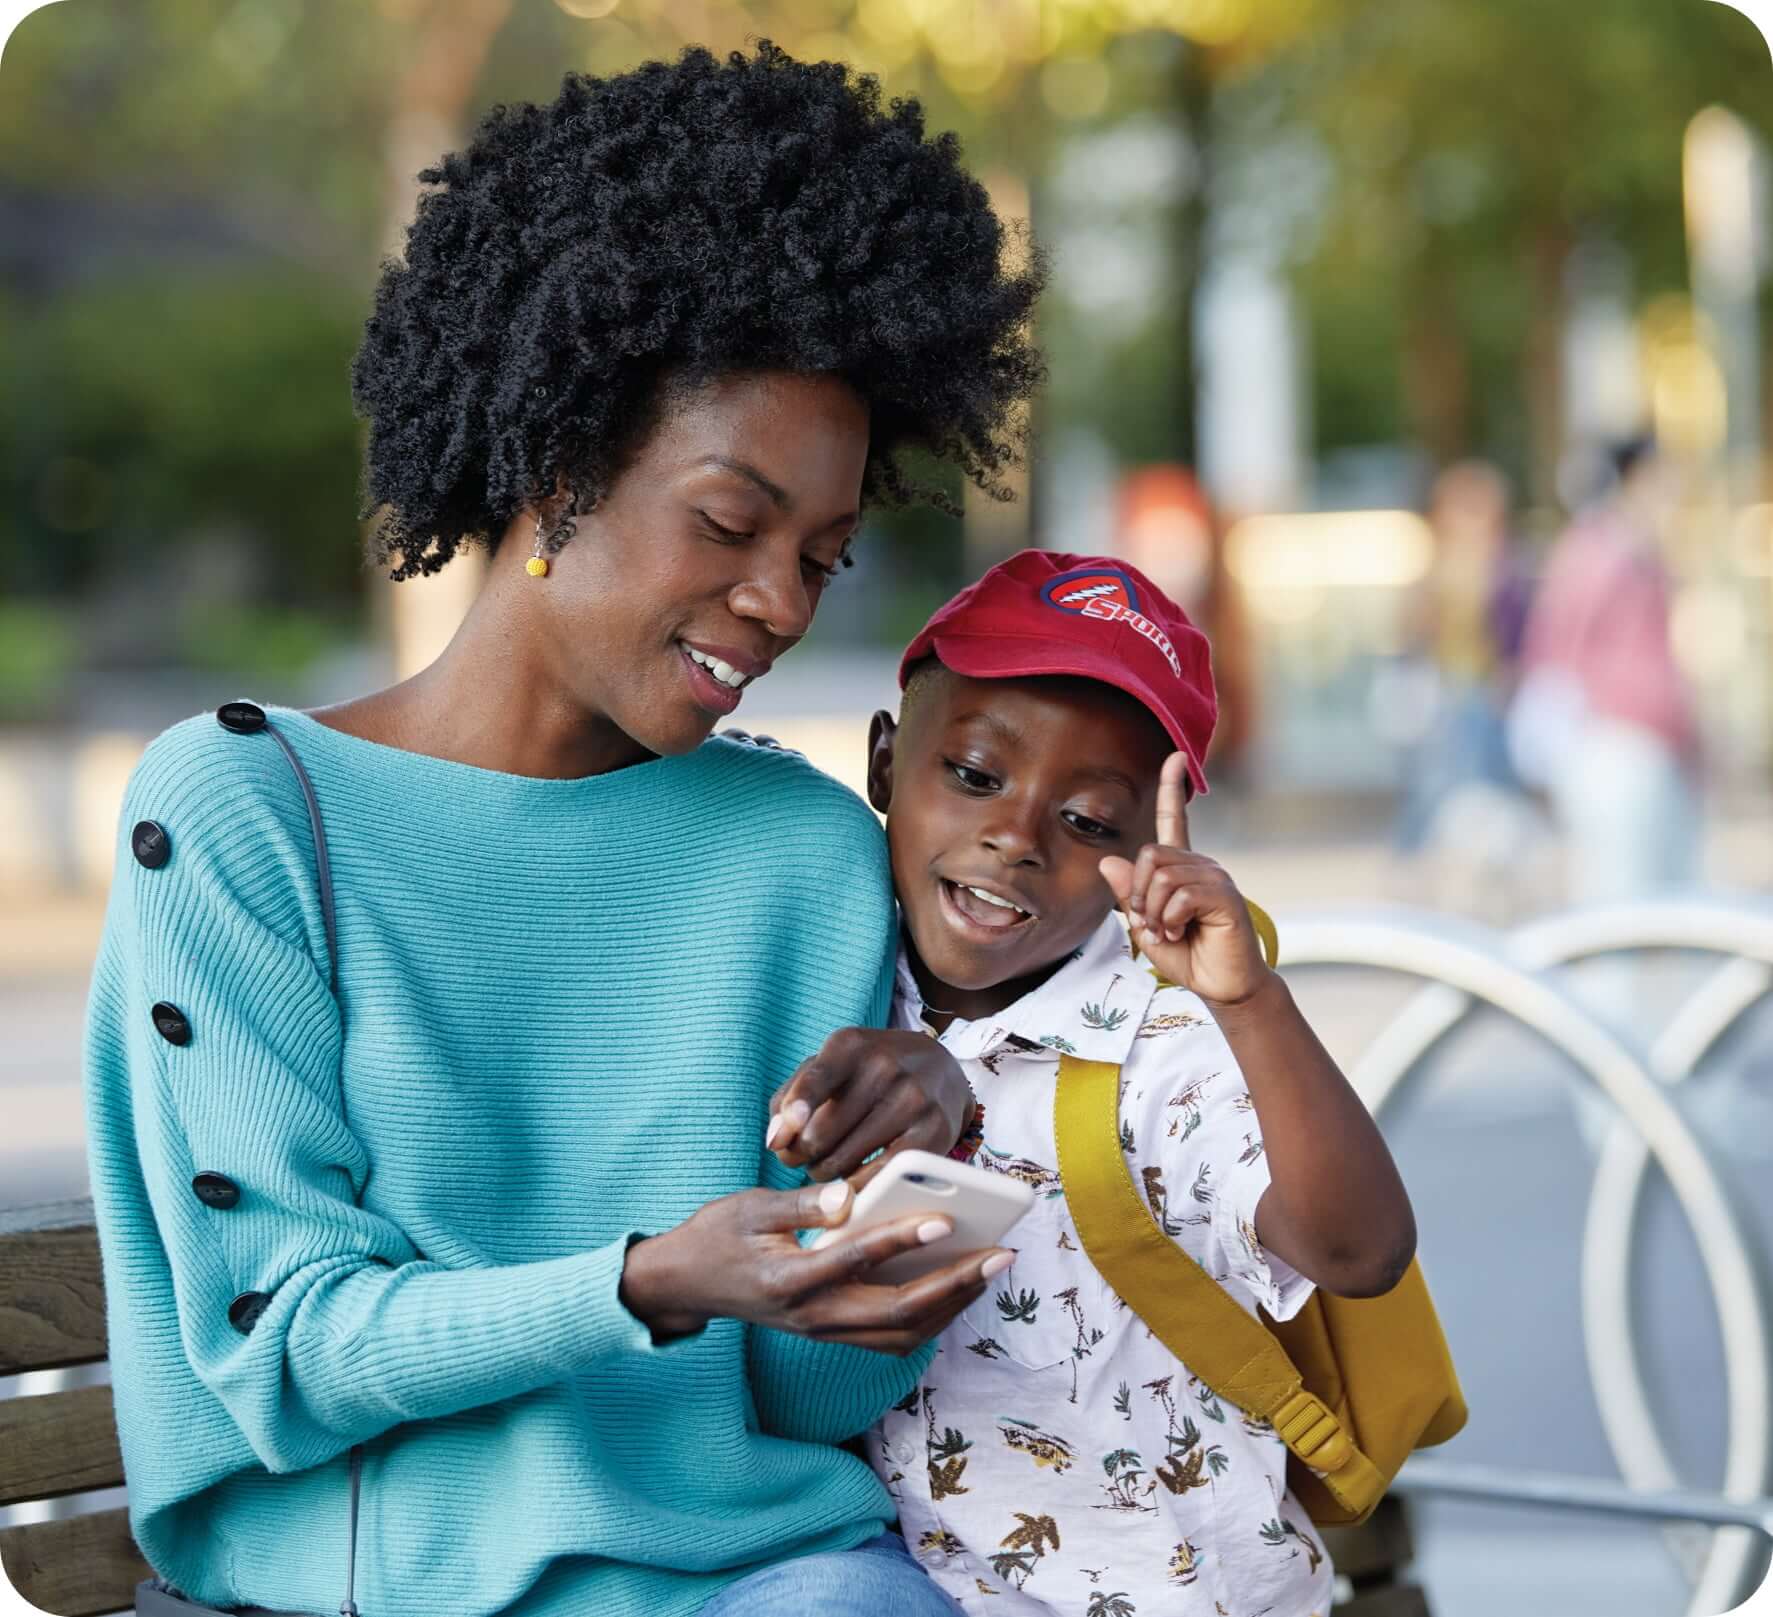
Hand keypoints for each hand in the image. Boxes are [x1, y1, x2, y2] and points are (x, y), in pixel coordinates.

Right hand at [619, 1178, 1011, 1352]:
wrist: (685, 1284)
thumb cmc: (718, 1235)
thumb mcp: (750, 1207)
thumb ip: (804, 1204)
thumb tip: (851, 1193)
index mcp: (790, 1281)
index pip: (855, 1261)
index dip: (901, 1240)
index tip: (944, 1217)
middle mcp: (812, 1317)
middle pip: (897, 1315)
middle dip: (956, 1286)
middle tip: (999, 1254)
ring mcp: (823, 1331)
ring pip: (903, 1335)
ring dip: (952, 1306)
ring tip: (988, 1269)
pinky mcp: (831, 1332)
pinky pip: (891, 1336)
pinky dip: (930, 1316)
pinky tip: (955, 1284)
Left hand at [766, 1027, 973, 1188]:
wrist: (940, 1068)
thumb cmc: (870, 1071)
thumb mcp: (830, 1066)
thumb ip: (791, 1097)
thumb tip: (776, 1141)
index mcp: (851, 1045)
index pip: (817, 1078)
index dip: (796, 1109)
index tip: (778, 1140)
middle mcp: (885, 1067)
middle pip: (820, 1133)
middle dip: (799, 1154)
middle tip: (800, 1156)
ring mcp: (914, 1099)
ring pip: (845, 1160)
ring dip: (823, 1172)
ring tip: (825, 1165)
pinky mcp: (935, 1132)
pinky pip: (880, 1175)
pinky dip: (856, 1186)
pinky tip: (850, 1180)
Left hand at [1098, 752, 1271, 1008]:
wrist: (1221, 984)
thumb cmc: (1186, 954)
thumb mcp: (1145, 926)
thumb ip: (1130, 896)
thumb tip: (1109, 862)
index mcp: (1181, 867)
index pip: (1175, 820)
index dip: (1172, 788)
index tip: (1176, 756)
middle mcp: (1200, 865)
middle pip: (1150, 855)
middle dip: (1138, 894)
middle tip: (1149, 923)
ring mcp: (1215, 877)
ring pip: (1162, 877)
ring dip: (1154, 912)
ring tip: (1167, 931)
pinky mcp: (1224, 895)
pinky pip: (1180, 896)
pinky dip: (1169, 920)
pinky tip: (1179, 933)